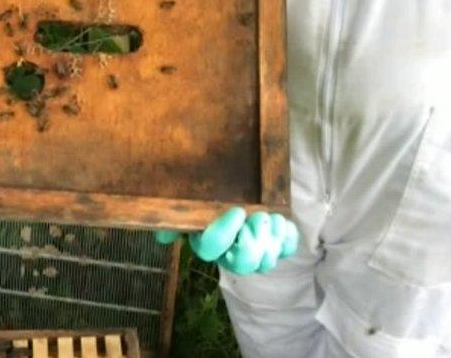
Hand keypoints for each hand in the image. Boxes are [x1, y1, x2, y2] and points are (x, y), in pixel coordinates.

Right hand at [156, 207, 299, 275]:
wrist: (235, 185)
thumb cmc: (206, 193)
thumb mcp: (187, 202)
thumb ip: (173, 217)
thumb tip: (162, 236)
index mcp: (207, 242)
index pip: (210, 249)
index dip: (225, 234)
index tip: (237, 211)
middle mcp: (230, 253)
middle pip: (242, 264)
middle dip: (253, 242)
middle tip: (258, 218)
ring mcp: (254, 252)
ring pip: (265, 262)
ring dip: (272, 239)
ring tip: (271, 218)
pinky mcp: (275, 245)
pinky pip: (285, 251)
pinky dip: (287, 238)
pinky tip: (283, 222)